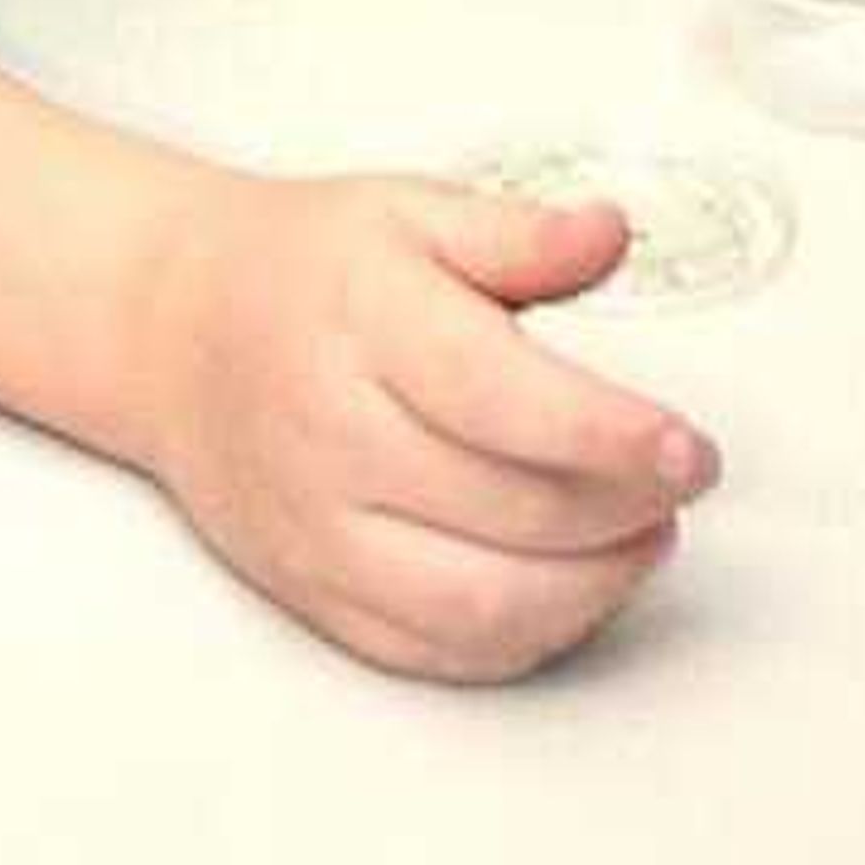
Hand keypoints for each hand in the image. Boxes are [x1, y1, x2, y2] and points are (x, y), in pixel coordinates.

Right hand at [128, 162, 713, 676]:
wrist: (177, 331)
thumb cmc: (304, 269)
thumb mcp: (411, 210)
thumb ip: (519, 232)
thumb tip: (610, 236)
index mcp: (367, 323)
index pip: (503, 399)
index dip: (610, 435)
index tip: (688, 446)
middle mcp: (337, 437)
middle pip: (508, 510)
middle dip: (624, 510)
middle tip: (681, 479)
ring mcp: (322, 531)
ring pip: (476, 606)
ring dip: (589, 589)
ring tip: (645, 537)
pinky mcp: (318, 595)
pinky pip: (434, 654)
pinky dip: (523, 639)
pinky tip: (573, 590)